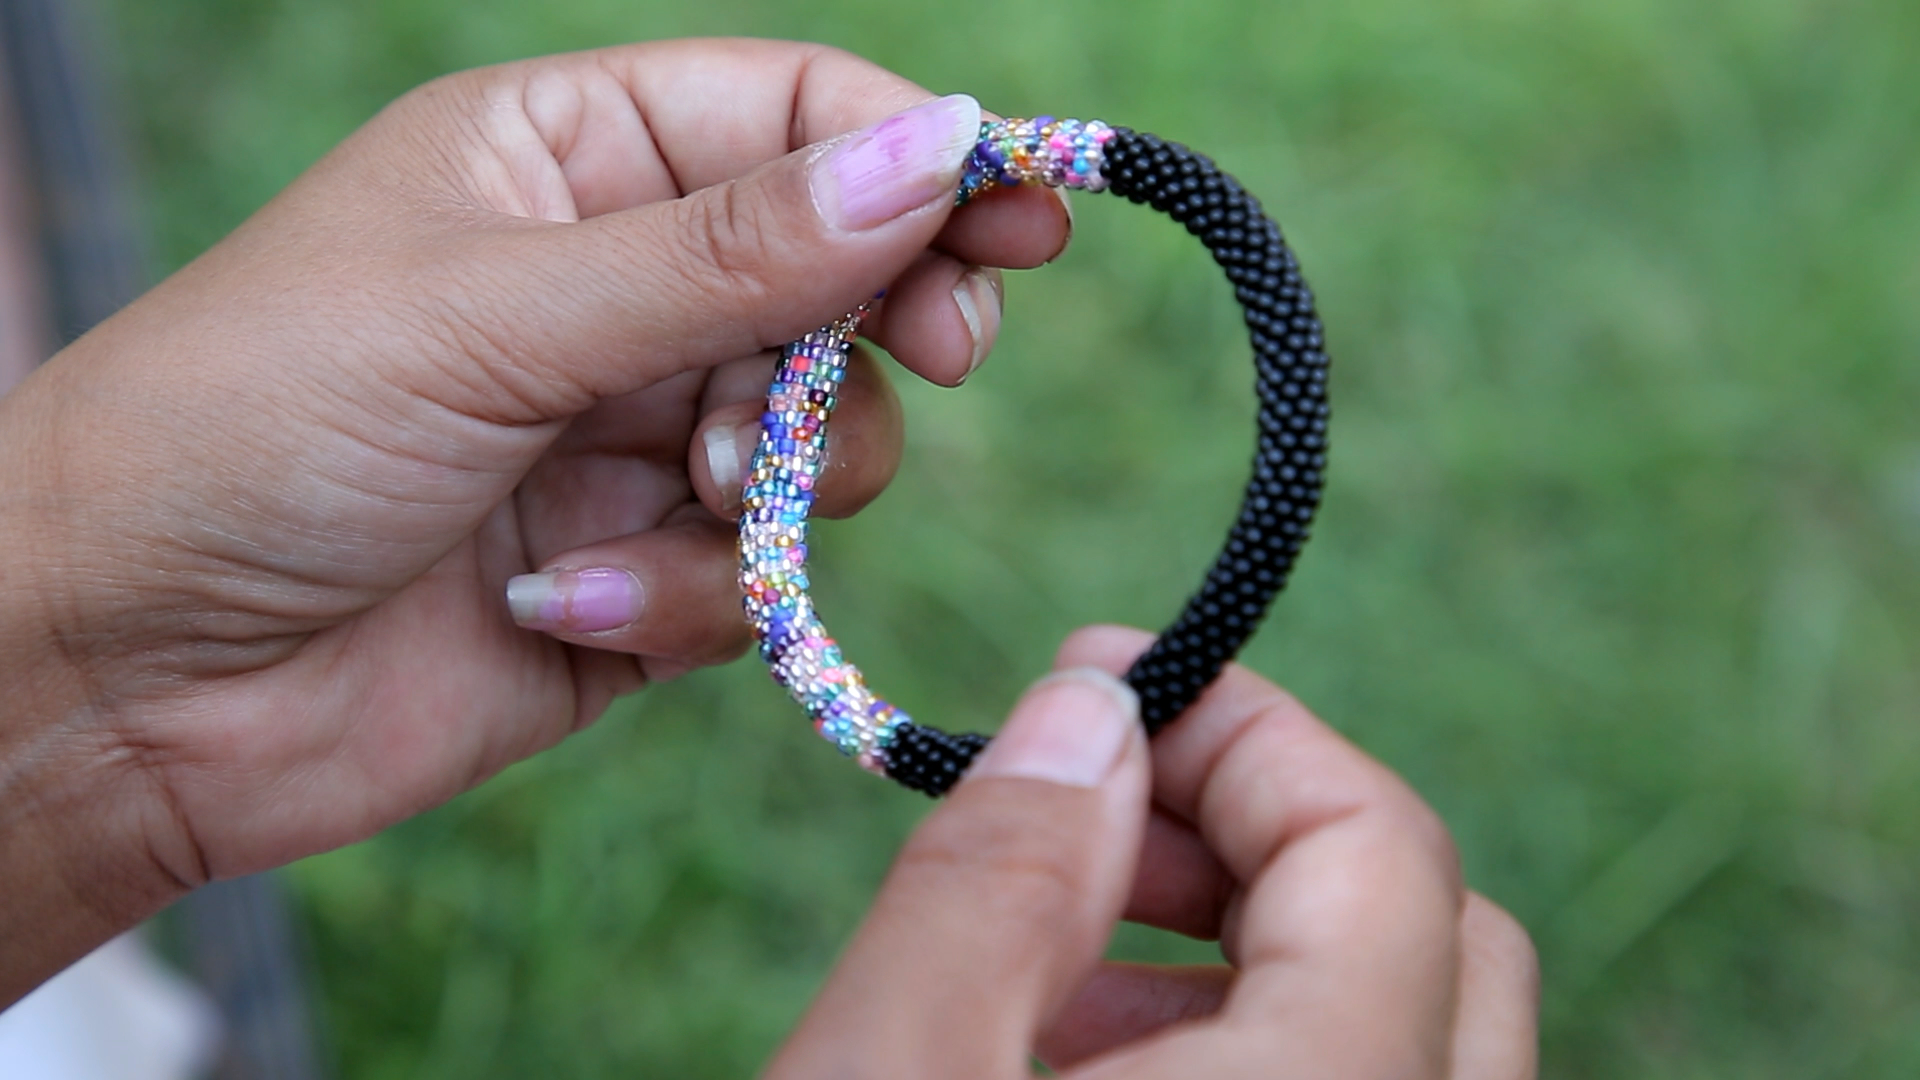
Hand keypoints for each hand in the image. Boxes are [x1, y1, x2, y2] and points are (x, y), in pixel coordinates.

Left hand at [0, 39, 1068, 1001]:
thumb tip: (937, 150)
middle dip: (883, 322)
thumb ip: (729, 249)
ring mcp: (627, 437)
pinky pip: (756, 574)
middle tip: (939, 351)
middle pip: (840, 275)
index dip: (919, 156)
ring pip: (822, 437)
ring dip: (774, 477)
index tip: (1027, 213)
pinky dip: (697, 592)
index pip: (792, 119)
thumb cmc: (253, 428)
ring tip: (672, 491)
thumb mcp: (496, 309)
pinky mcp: (639, 580)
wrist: (120, 682)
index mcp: (562, 163)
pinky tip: (575, 600)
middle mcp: (610, 292)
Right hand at [770, 626, 1538, 1078]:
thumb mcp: (887, 1079)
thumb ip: (1001, 883)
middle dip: (1255, 833)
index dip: (1244, 731)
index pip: (1382, 848)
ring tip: (1058, 961)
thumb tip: (1091, 711)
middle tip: (1086, 815)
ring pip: (1403, 1034)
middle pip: (1431, 933)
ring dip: (1251, 948)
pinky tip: (1088, 1063)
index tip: (1098, 687)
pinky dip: (1252, 1046)